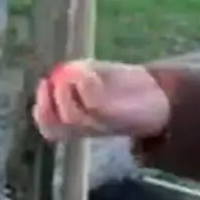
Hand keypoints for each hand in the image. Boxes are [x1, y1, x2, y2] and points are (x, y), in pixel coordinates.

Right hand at [33, 59, 170, 141]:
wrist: (159, 94)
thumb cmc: (122, 85)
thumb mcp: (93, 76)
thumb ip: (75, 76)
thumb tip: (60, 75)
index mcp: (77, 122)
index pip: (49, 128)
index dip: (40, 110)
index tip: (44, 83)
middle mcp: (87, 128)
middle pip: (55, 126)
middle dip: (49, 100)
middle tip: (57, 79)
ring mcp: (101, 125)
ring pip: (72, 116)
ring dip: (66, 90)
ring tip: (79, 72)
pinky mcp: (117, 118)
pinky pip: (94, 106)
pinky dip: (85, 84)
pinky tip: (91, 72)